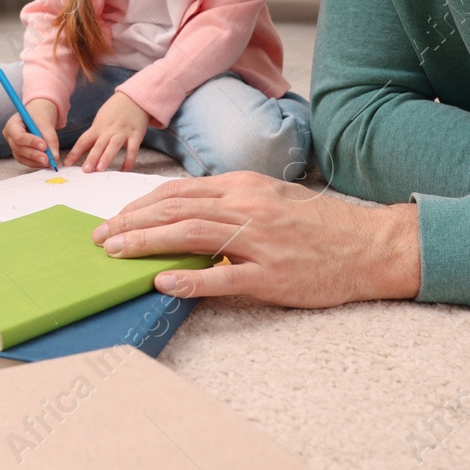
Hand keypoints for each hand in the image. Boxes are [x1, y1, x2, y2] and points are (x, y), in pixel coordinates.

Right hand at [2, 98, 60, 169]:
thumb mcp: (46, 121)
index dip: (31, 142)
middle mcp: (10, 136)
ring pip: (22, 157)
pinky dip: (36, 163)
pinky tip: (47, 163)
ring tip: (50, 162)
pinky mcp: (20, 153)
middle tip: (48, 159)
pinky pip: (26, 161)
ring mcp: (14, 146)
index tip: (44, 146)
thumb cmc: (40, 113)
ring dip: (36, 161)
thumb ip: (50, 137)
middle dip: (34, 155)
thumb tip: (54, 156)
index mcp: (12, 124)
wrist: (40, 113)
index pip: (18, 136)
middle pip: (19, 149)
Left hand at [66, 92, 148, 171]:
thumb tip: (79, 153)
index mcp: (98, 127)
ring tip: (100, 169)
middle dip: (92, 157)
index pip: (83, 141)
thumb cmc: (114, 112)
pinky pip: (132, 149)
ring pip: (113, 146)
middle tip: (85, 170)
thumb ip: (92, 136)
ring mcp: (123, 132)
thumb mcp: (100, 120)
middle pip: (98, 145)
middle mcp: (109, 130)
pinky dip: (129, 160)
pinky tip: (124, 171)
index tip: (66, 164)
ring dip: (107, 157)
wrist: (133, 98)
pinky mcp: (136, 134)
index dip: (74, 153)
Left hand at [91, 171, 421, 307]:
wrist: (370, 246)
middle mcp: (247, 208)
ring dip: (147, 244)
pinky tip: (162, 281)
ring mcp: (259, 242)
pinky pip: (224, 277)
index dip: (141, 205)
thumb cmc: (320, 226)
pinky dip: (190, 279)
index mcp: (244, 187)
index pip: (179, 192)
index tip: (115, 218)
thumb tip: (186, 212)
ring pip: (191, 235)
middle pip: (176, 210)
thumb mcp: (272, 199)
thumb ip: (231, 202)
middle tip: (100, 238)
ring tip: (116, 253)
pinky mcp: (272, 275)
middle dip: (131, 223)